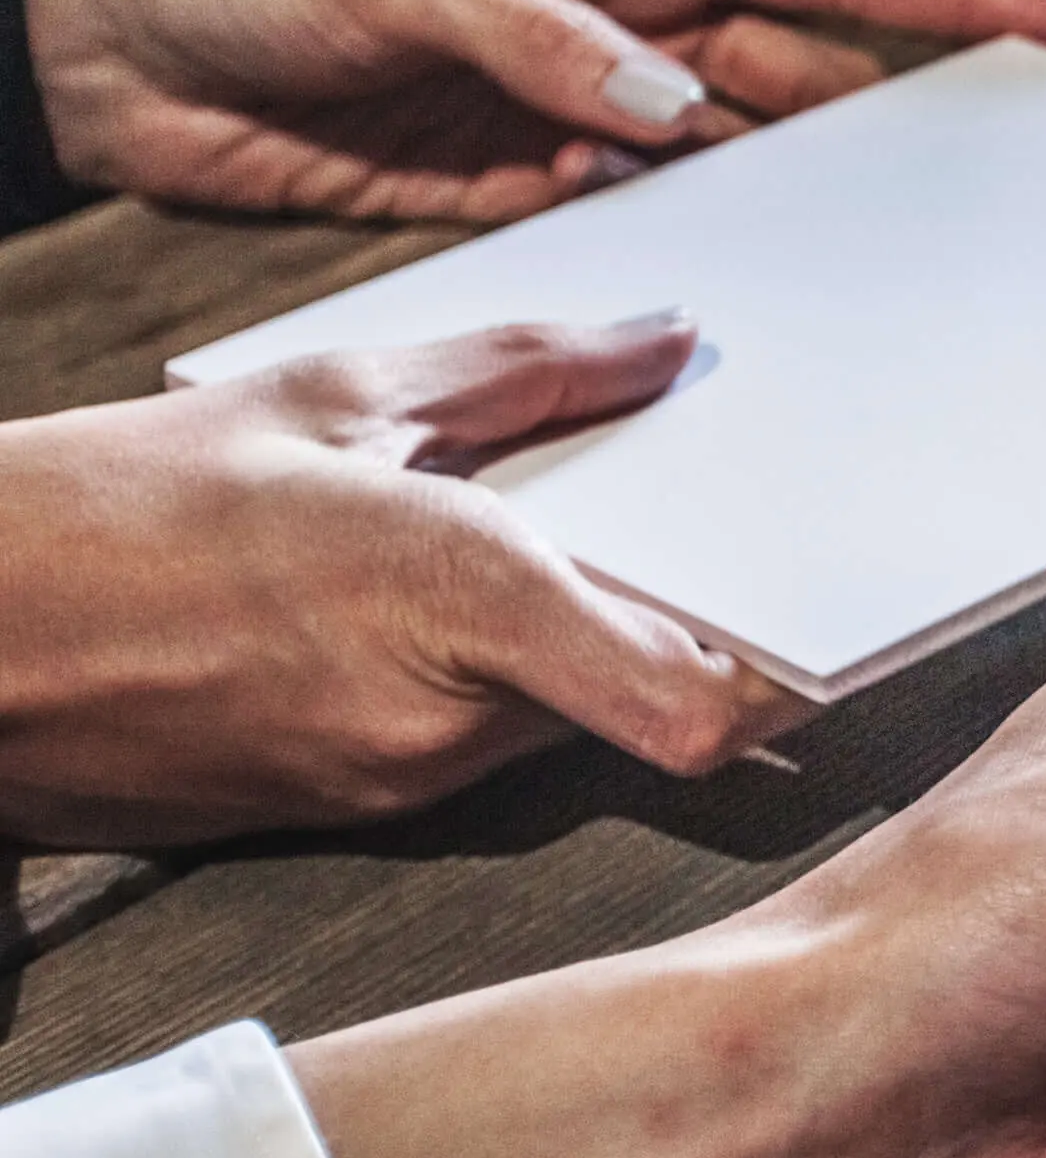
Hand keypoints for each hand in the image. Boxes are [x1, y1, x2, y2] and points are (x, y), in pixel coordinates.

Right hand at [0, 318, 788, 845]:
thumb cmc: (115, 505)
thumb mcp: (330, 391)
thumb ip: (525, 370)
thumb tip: (664, 343)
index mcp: (453, 601)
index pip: (694, 704)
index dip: (781, 672)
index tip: (819, 617)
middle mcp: (440, 723)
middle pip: (650, 702)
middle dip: (687, 631)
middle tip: (707, 546)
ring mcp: (392, 786)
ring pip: (565, 725)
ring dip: (583, 655)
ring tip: (544, 559)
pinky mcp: (347, 814)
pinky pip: (476, 751)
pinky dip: (494, 690)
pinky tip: (438, 620)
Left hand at [23, 0, 1045, 224]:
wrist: (121, 59)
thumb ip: (541, 42)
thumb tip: (669, 107)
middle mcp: (625, 27)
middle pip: (806, 85)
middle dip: (901, 131)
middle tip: (986, 200)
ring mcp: (586, 114)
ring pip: (742, 169)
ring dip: (798, 215)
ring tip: (874, 275)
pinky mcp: (534, 193)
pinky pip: (650, 232)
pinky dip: (693, 267)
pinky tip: (727, 306)